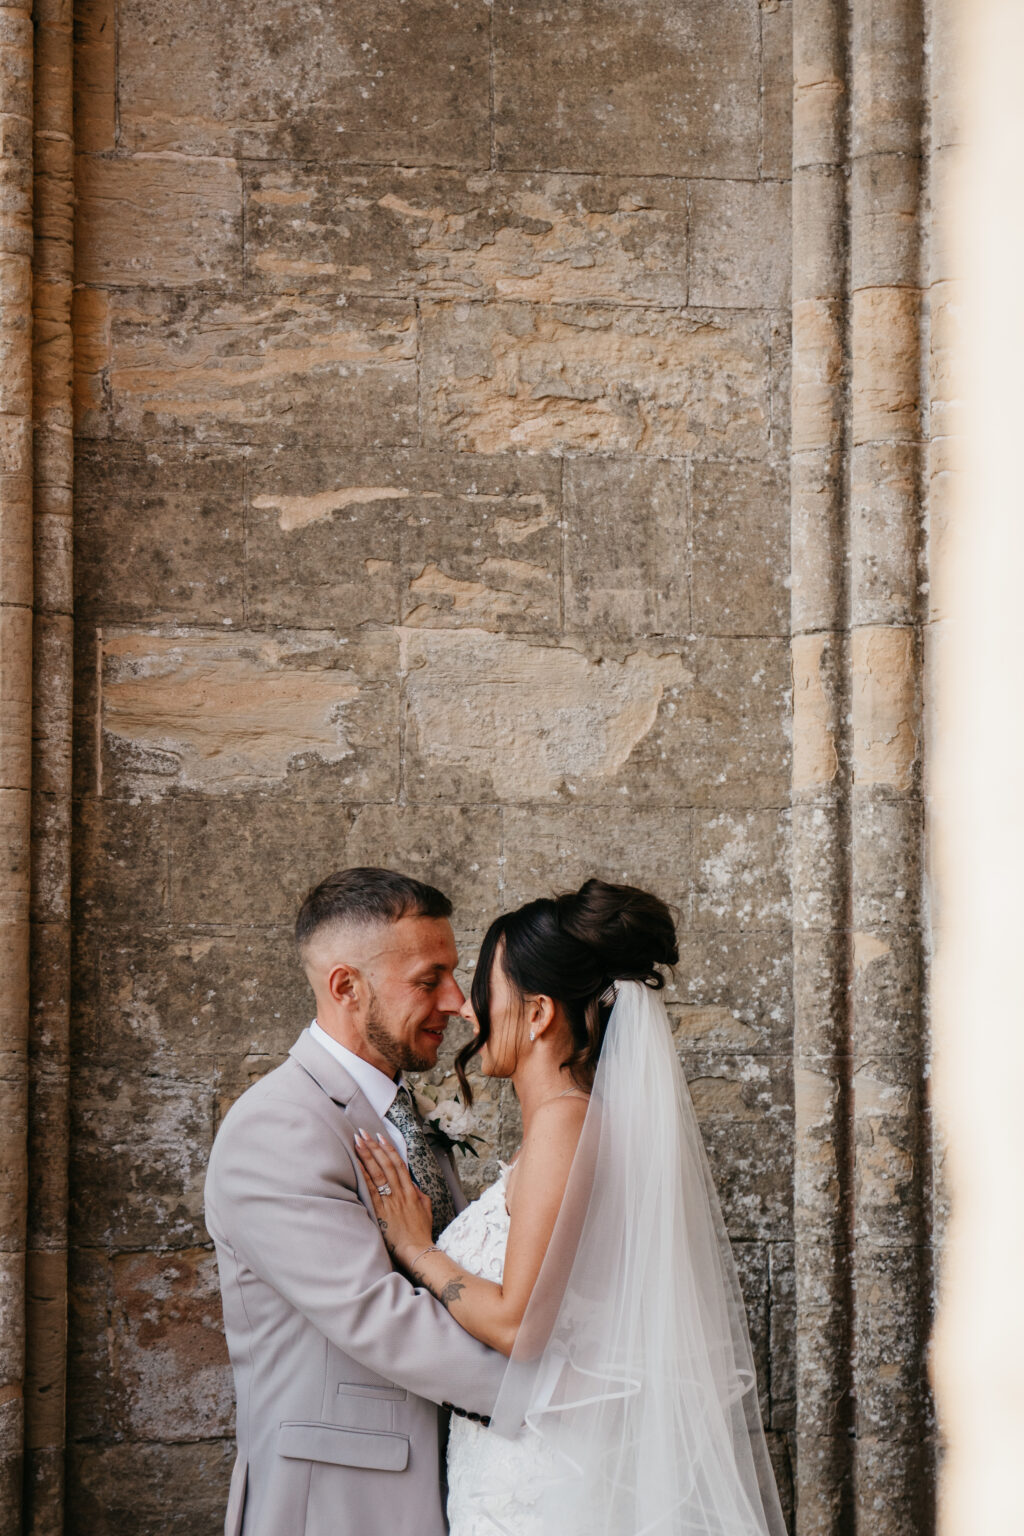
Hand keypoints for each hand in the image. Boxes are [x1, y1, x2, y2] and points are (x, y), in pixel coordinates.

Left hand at [354, 1130, 433, 1265]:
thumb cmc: (421, 1232)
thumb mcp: (426, 1208)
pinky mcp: (381, 1212)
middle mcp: (400, 1192)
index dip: (388, 1148)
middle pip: (385, 1164)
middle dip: (373, 1146)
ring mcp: (390, 1201)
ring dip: (366, 1156)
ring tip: (357, 1142)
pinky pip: (371, 1191)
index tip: (379, 1136)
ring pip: (378, 1173)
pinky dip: (364, 1176)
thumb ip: (419, 1193)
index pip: (398, 1164)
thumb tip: (412, 1182)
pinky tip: (356, 1165)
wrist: (417, 1250)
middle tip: (362, 1132)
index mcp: (411, 1191)